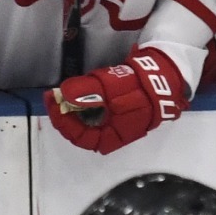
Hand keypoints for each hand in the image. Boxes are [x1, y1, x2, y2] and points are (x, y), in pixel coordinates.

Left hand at [47, 47, 188, 153]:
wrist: (162, 78)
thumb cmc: (137, 89)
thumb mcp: (109, 88)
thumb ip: (85, 91)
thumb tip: (63, 94)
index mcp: (110, 137)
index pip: (78, 136)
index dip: (61, 120)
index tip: (53, 101)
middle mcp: (110, 135)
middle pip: (79, 129)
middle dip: (64, 112)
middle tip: (53, 95)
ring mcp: (113, 124)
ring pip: (85, 120)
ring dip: (72, 107)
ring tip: (63, 91)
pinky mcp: (115, 112)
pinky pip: (93, 112)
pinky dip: (83, 102)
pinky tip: (79, 90)